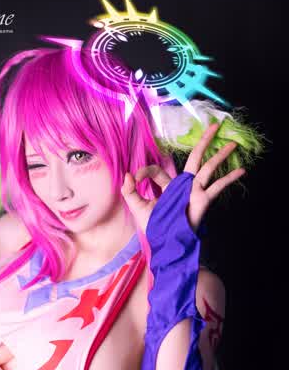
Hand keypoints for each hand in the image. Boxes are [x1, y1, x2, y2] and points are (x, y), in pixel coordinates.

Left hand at [120, 122, 245, 233]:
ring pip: (209, 167)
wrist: (167, 244)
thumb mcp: (138, 208)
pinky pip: (218, 186)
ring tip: (233, 143)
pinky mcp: (203, 199)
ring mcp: (194, 190)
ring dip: (221, 155)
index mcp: (165, 186)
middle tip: (214, 126)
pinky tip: (242, 171)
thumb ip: (130, 191)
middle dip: (204, 142)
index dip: (145, 171)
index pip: (157, 171)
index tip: (136, 178)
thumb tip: (128, 174)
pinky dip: (230, 178)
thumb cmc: (154, 227)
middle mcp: (182, 185)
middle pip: (194, 157)